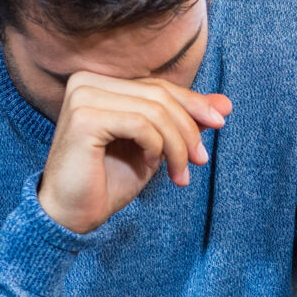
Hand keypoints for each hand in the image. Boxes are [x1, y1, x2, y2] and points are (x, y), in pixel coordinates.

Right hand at [37, 71, 232, 233]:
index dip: (194, 103)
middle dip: (189, 129)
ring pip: (154, 110)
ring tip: (180, 173)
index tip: (220, 123)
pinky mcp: (84, 117)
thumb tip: (225, 103)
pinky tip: (151, 166)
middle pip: (160, 95)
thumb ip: (184, 122)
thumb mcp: (156, 147)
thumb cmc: (108, 181)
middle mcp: (87, 81)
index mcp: (101, 83)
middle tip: (200, 160)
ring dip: (177, 145)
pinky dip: (156, 147)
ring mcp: (83, 96)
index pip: (159, 86)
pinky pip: (140, 124)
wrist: (72, 215)